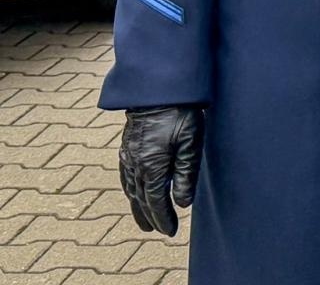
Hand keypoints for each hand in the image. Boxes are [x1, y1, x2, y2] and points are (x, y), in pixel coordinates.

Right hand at [118, 105, 203, 236]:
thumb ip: (186, 174)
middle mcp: (135, 165)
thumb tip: (182, 203)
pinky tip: (134, 194)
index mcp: (152, 166)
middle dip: (150, 217)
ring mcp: (128, 157)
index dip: (163, 218)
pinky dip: (130, 191)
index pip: (155, 201)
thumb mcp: (191, 142)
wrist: (157, 90)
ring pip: (131, 190)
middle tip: (160, 231)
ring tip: (146, 221)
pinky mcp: (126, 148)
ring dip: (138, 207)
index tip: (171, 231)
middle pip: (141, 199)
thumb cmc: (180, 114)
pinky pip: (126, 177)